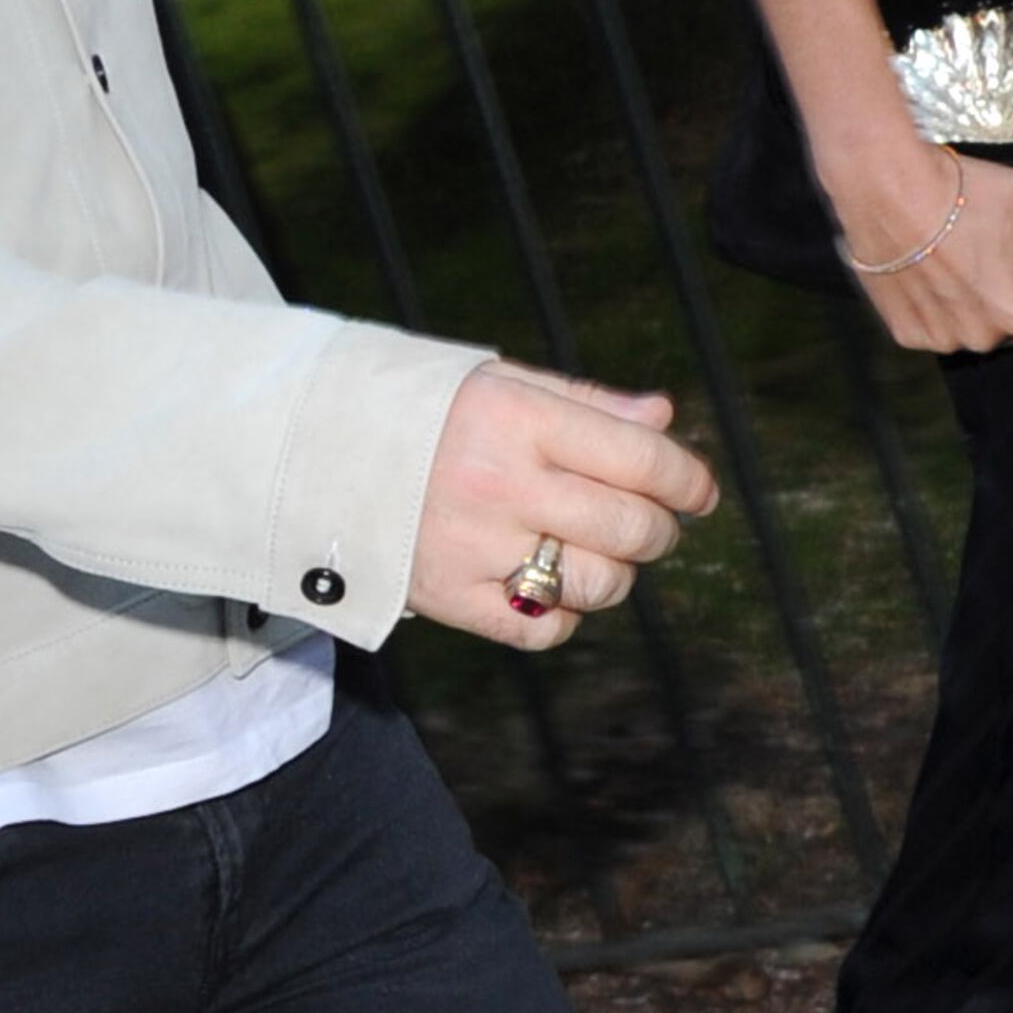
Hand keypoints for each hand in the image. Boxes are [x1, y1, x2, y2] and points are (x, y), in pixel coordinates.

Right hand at [407, 359, 715, 652]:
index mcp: (518, 419)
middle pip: (630, 527)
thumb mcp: (499, 385)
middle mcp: (501, 484)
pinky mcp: (449, 598)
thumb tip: (664, 419)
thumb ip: (586, 402)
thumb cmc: (422, 413)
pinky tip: (554, 587)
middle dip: (659, 530)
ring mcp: (475, 547)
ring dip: (618, 574)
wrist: (312, 453)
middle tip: (652, 525)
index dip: (687, 480)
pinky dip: (566, 615)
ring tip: (600, 554)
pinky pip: (544, 628)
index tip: (699, 492)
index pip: (640, 459)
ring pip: (598, 584)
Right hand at [816, 142, 1012, 355]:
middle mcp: (981, 338)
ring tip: (968, 260)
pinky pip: (940, 331)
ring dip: (982, 306)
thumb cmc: (962, 189)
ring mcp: (940, 340)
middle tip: (1006, 253)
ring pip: (980, 330)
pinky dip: (943, 309)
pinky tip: (936, 272)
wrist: (882, 184)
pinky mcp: (905, 334)